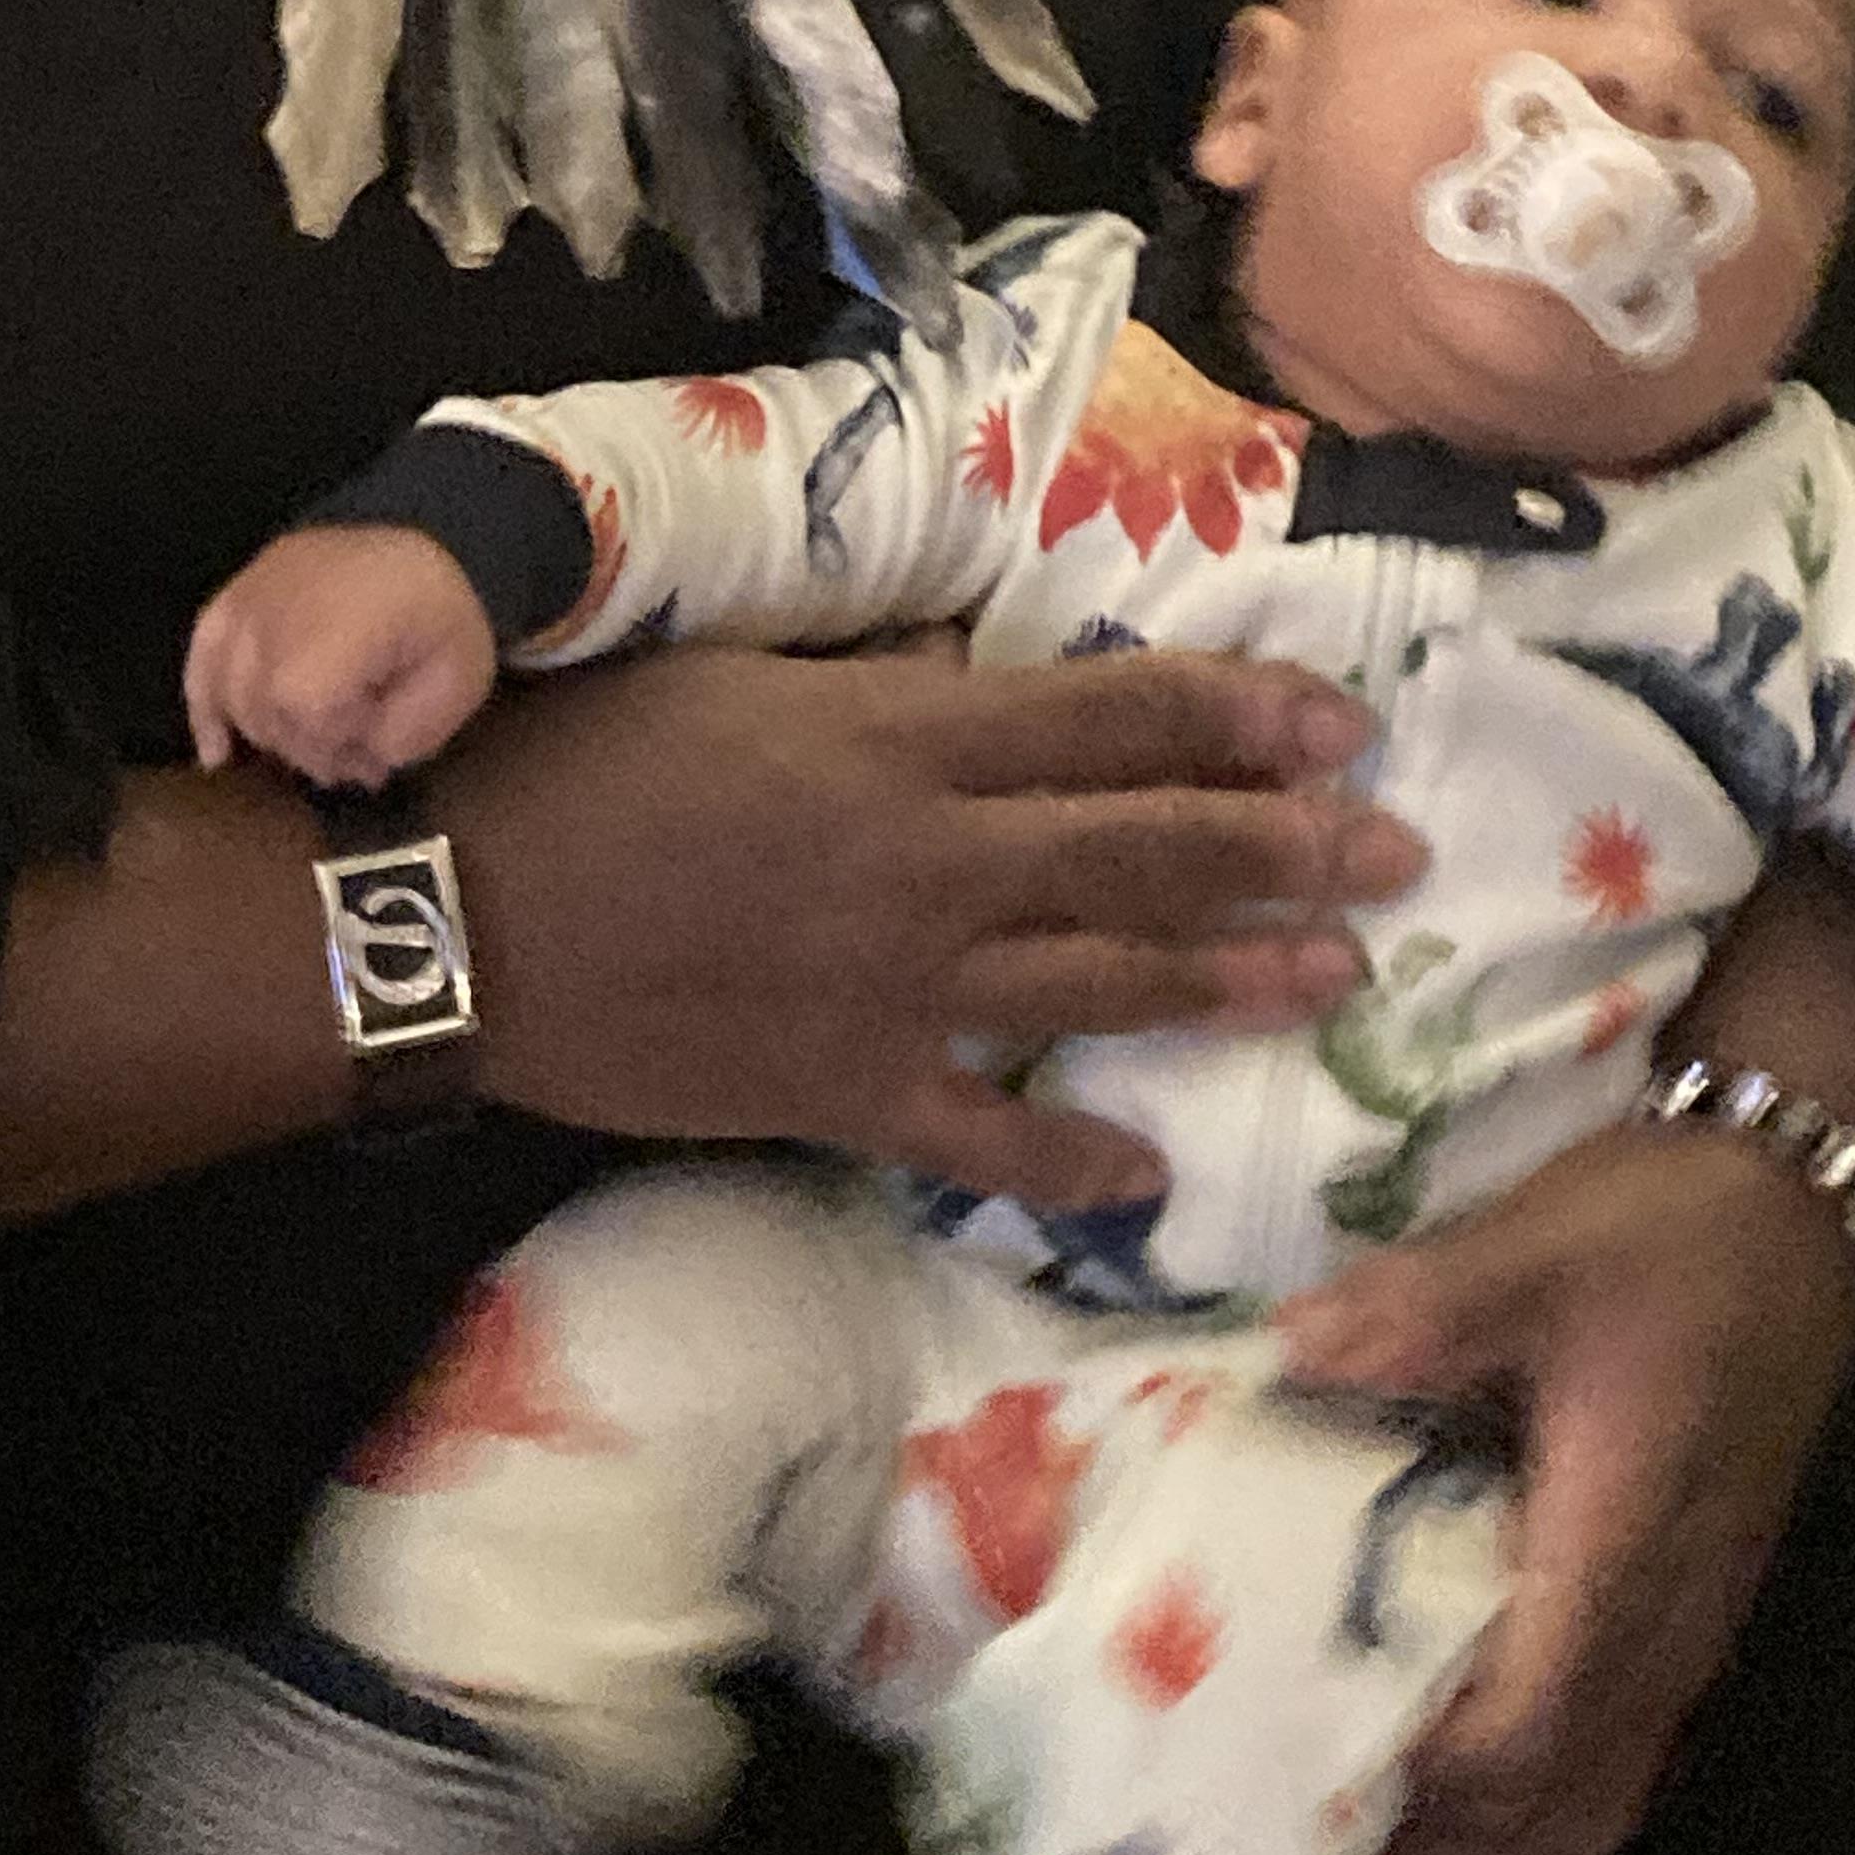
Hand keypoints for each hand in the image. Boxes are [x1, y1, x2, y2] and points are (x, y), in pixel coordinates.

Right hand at [183, 524, 499, 784]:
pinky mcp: (245, 584)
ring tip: (309, 746)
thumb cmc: (449, 621)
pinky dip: (202, 700)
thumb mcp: (456, 687)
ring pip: (228, 684)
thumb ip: (403, 734)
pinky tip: (216, 752)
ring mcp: (257, 589)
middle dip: (304, 747)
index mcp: (345, 624)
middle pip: (262, 704)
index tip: (370, 758)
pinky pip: (203, 645)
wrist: (438, 540)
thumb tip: (358, 758)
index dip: (333, 746)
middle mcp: (286, 605)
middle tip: (348, 762)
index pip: (305, 711)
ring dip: (264, 731)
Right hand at [435, 640, 1424, 1218]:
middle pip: (1141, 846)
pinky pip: (986, 1133)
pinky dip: (1071, 1156)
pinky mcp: (844, 1088)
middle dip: (1284, 849)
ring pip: (1099, 976)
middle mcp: (927, 857)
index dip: (1235, 715)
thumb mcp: (728, 677)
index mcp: (896, 736)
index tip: (1337, 720)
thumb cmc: (572, 764)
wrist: (457, 916)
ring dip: (1228, 978)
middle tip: (1397, 853)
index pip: (1107, 716)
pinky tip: (1147, 1176)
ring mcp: (896, 986)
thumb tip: (977, 679)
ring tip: (1337, 981)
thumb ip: (869, 686)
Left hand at [1274, 1112, 1854, 1854]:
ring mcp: (1685, 1626)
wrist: (1801, 1210)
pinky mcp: (1684, 1610)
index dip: (1419, 1769)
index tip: (1299, 1766)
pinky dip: (1542, 1837)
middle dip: (1427, 1847)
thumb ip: (1415, 1308)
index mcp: (1620, 1545)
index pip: (1523, 1718)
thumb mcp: (1534, 1243)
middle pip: (1549, 1794)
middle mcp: (1664, 1618)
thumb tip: (1288, 1352)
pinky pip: (1615, 1769)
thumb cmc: (1669, 1229)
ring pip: (1587, 1800)